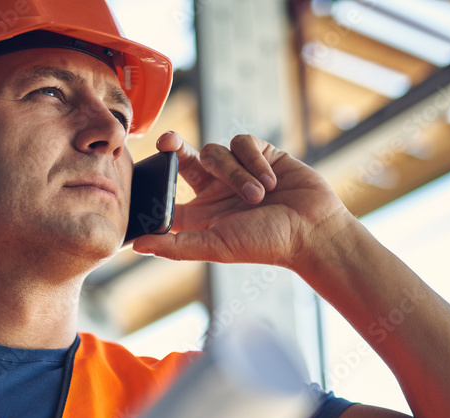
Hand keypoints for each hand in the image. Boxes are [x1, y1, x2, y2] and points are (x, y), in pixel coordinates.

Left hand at [131, 132, 351, 268]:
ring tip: (259, 196)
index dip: (155, 178)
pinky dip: (254, 160)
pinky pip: (242, 142)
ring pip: (217, 151)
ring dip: (236, 173)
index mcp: (200, 214)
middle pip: (185, 159)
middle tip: (167, 141)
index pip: (167, 192)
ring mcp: (237, 171)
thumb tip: (137, 245)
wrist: (312, 229)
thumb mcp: (217, 246)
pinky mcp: (260, 154)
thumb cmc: (265, 244)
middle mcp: (215, 190)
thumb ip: (176, 245)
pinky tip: (271, 180)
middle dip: (175, 147)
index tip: (148, 168)